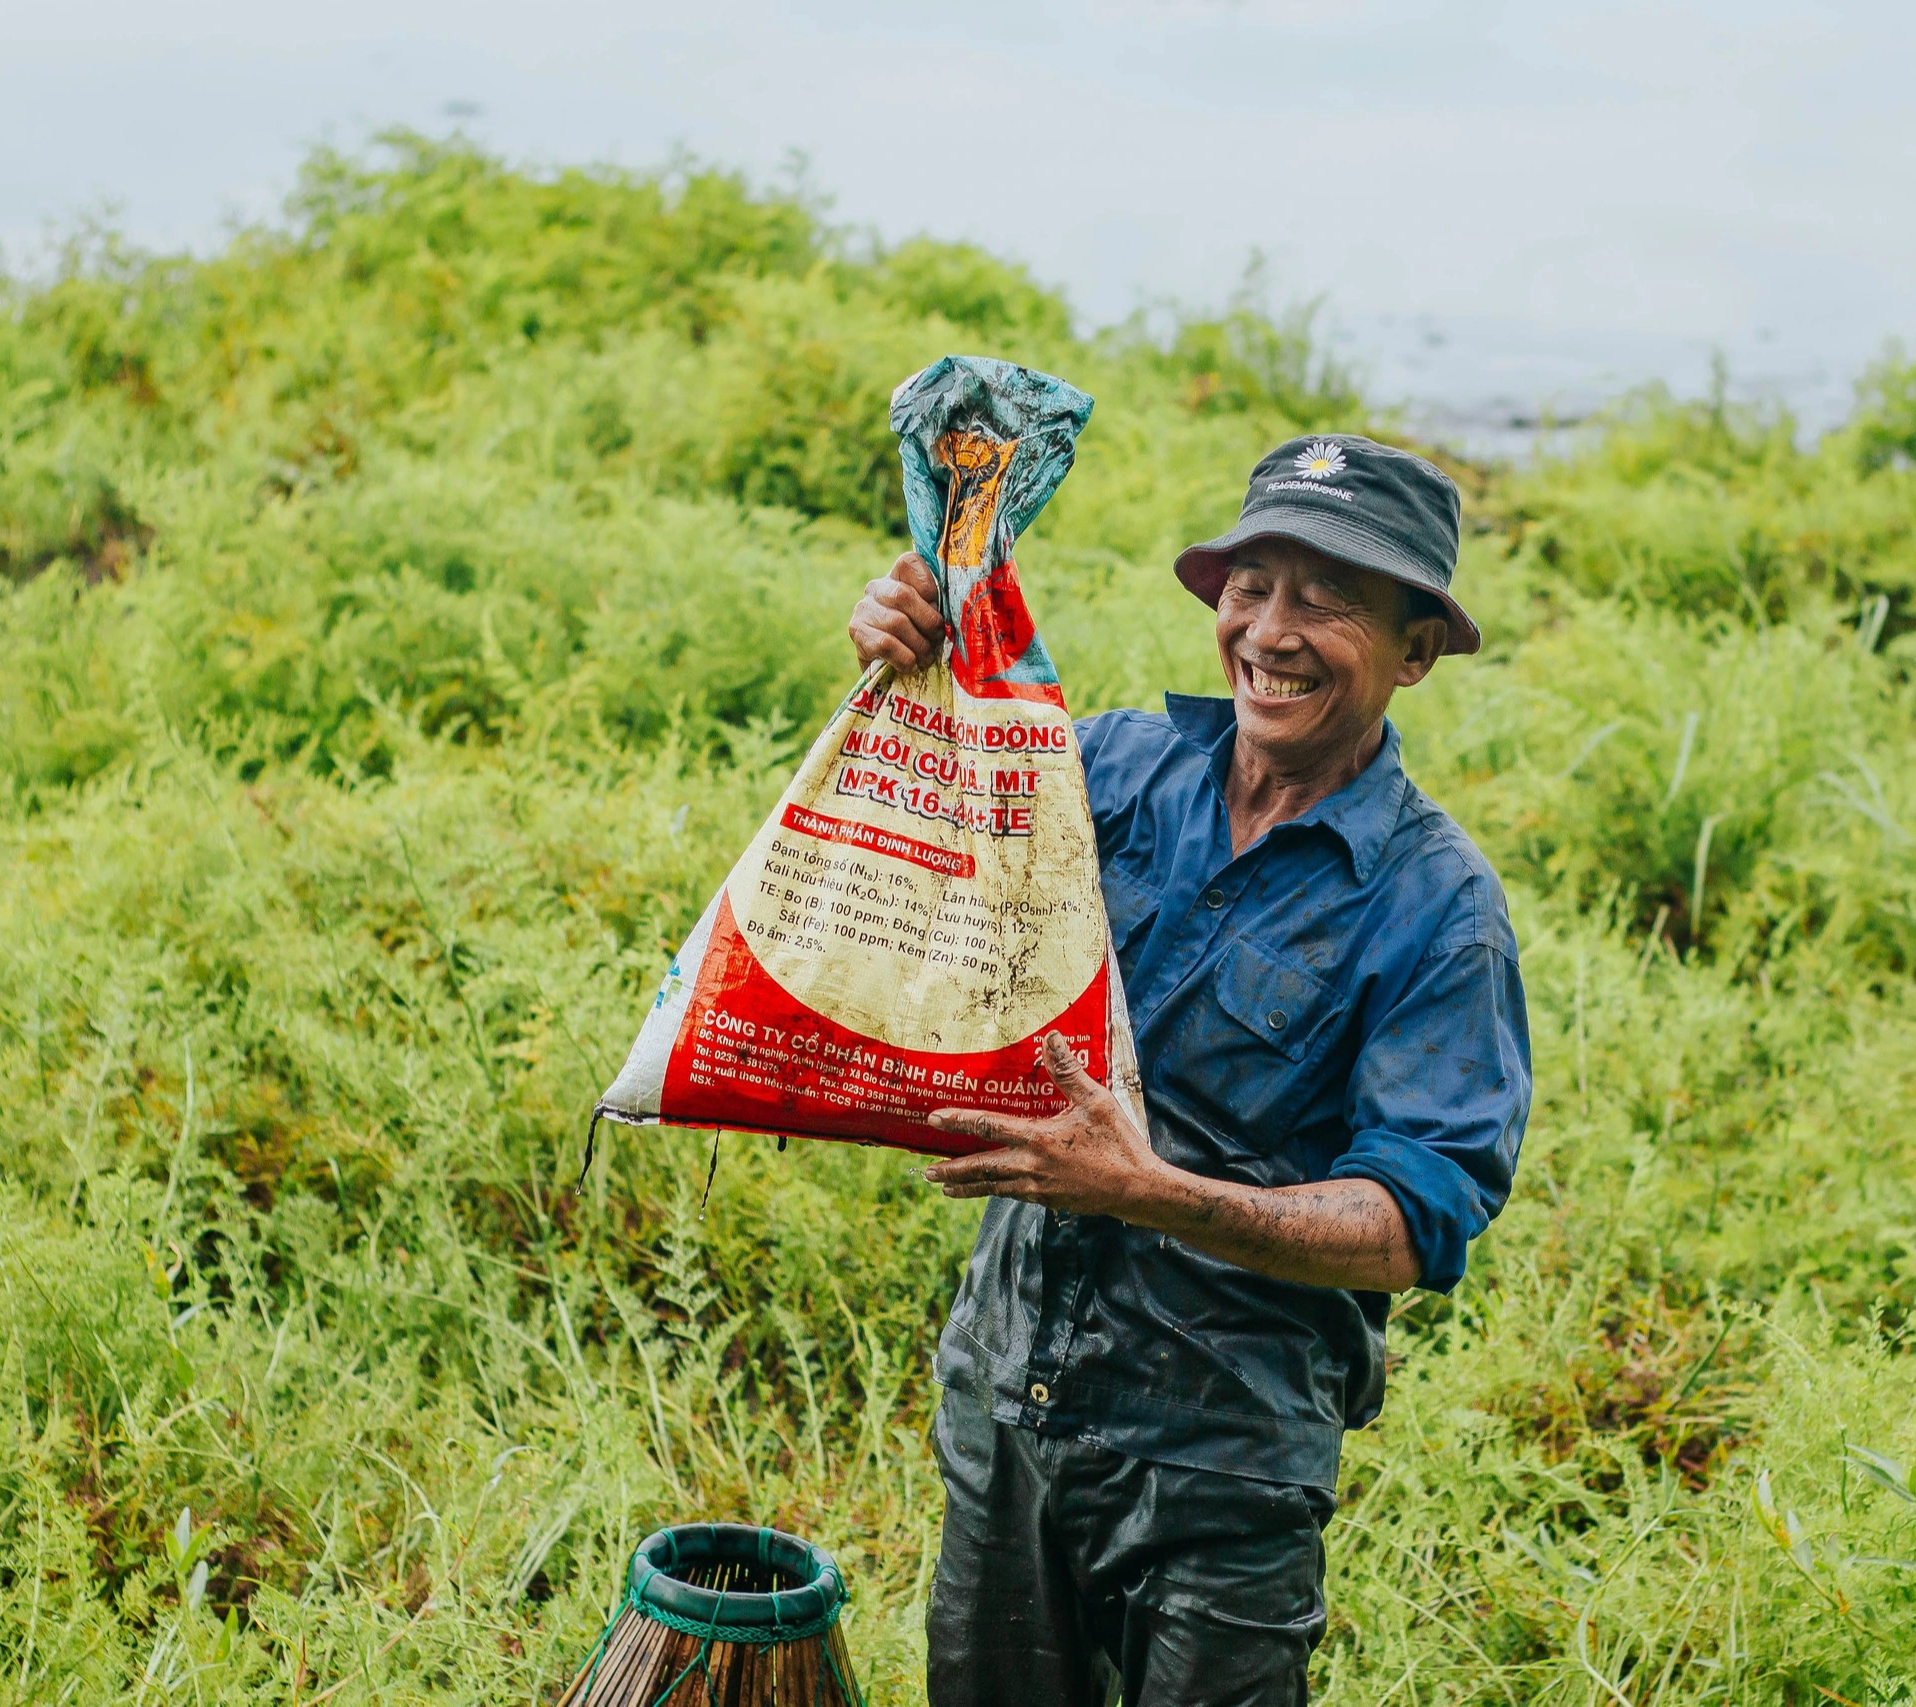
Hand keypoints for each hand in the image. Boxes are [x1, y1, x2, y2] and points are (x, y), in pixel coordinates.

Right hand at [849, 552, 944, 673]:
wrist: (887, 671)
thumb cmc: (917, 640)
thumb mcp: (930, 618)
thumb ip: (937, 607)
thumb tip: (952, 616)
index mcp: (897, 576)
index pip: (910, 562)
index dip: (929, 585)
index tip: (937, 608)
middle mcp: (876, 587)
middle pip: (903, 595)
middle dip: (927, 622)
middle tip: (937, 639)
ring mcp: (863, 608)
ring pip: (896, 622)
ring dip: (918, 645)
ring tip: (926, 658)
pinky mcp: (856, 631)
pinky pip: (885, 643)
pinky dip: (904, 658)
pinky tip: (910, 665)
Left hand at [923, 1033, 1167, 1217]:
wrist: (1136, 1189)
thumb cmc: (1118, 1143)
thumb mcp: (1096, 1101)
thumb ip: (1068, 1071)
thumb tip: (1051, 1037)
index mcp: (1038, 1139)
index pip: (988, 1126)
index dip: (959, 1120)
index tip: (934, 1118)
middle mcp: (1030, 1166)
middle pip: (981, 1167)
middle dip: (951, 1169)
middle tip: (924, 1171)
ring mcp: (1037, 1187)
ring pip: (992, 1186)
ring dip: (966, 1185)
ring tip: (944, 1186)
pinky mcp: (1047, 1200)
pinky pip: (1011, 1195)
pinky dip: (993, 1191)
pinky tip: (989, 1189)